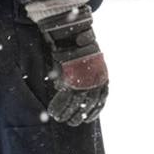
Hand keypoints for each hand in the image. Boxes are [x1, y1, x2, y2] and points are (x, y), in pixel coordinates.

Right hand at [36, 6, 108, 126]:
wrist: (71, 30)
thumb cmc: (76, 43)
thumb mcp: (85, 59)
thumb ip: (83, 74)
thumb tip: (72, 86)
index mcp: (102, 75)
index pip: (101, 99)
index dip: (94, 111)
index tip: (88, 119)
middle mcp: (95, 80)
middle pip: (88, 104)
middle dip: (79, 115)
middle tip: (71, 123)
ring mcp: (82, 79)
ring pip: (75, 104)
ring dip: (66, 114)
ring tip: (59, 119)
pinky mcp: (69, 78)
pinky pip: (63, 97)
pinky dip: (57, 106)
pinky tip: (52, 112)